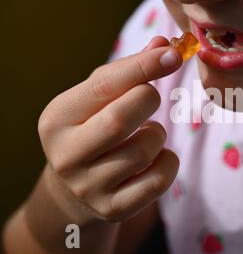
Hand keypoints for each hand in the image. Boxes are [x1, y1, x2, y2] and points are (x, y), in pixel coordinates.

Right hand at [38, 37, 181, 222]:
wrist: (78, 188)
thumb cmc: (94, 130)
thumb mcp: (99, 100)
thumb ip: (129, 72)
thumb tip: (164, 44)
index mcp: (57, 118)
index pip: (103, 85)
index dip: (142, 67)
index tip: (173, 54)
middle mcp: (66, 155)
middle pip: (120, 119)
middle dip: (148, 100)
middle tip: (150, 98)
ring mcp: (88, 186)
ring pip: (145, 150)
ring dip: (158, 133)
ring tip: (146, 133)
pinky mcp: (113, 209)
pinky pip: (159, 180)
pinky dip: (168, 162)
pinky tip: (155, 158)